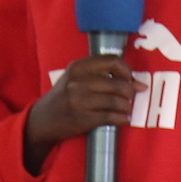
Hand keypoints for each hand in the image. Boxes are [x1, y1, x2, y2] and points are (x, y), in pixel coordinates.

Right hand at [24, 55, 134, 170]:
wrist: (42, 119)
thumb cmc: (64, 96)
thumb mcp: (76, 78)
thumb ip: (102, 75)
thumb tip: (138, 83)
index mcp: (78, 66)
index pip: (113, 61)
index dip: (127, 71)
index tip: (130, 80)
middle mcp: (77, 81)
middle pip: (117, 84)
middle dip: (130, 92)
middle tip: (130, 97)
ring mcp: (79, 100)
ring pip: (116, 101)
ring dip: (126, 107)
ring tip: (126, 109)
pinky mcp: (82, 118)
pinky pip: (110, 117)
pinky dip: (121, 119)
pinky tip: (123, 119)